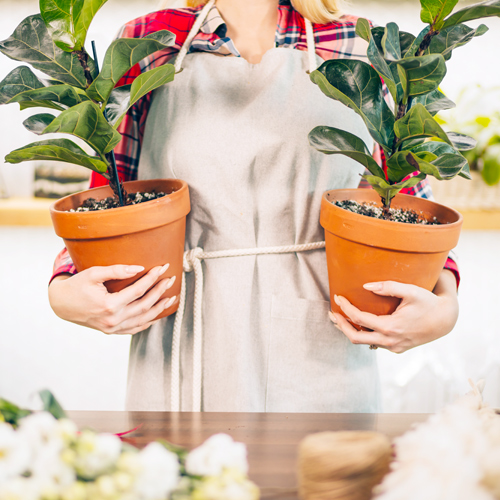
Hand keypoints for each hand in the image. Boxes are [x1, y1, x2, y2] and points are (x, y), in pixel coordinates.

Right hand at [48, 264, 176, 334]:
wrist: (60, 304)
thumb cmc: (76, 286)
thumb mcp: (93, 274)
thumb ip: (116, 271)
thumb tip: (139, 268)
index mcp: (109, 305)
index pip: (138, 290)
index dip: (152, 278)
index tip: (163, 268)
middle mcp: (113, 319)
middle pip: (144, 305)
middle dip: (160, 291)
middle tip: (171, 280)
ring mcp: (113, 328)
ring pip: (142, 320)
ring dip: (159, 309)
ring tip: (171, 298)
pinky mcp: (111, 332)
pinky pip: (134, 329)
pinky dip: (147, 322)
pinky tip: (157, 315)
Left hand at [329, 270, 458, 352]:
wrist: (445, 320)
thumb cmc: (428, 302)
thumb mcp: (411, 291)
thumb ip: (388, 287)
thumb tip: (365, 286)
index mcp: (391, 327)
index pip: (360, 319)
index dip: (346, 308)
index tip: (337, 297)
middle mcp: (390, 341)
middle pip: (356, 338)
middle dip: (340, 325)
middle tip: (331, 313)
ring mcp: (393, 347)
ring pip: (364, 342)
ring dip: (350, 331)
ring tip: (339, 318)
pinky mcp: (396, 349)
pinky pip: (374, 343)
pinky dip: (363, 334)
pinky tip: (357, 325)